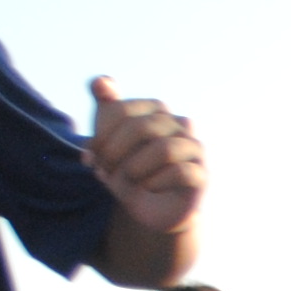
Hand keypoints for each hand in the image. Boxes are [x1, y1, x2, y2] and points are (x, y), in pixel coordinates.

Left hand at [83, 78, 204, 238]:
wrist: (150, 208)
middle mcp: (180, 124)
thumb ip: (104, 109)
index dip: (99, 135)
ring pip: (164, 149)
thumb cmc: (129, 169)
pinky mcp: (201, 175)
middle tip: (102, 171)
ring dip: (135, 169)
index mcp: (157, 110)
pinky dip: (154, 183)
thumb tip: (99, 82)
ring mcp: (194, 149)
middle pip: (141, 127)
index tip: (90, 157)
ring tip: (125, 180)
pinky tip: (146, 189)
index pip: (121, 110)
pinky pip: (179, 173)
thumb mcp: (109, 140)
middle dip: (115, 153)